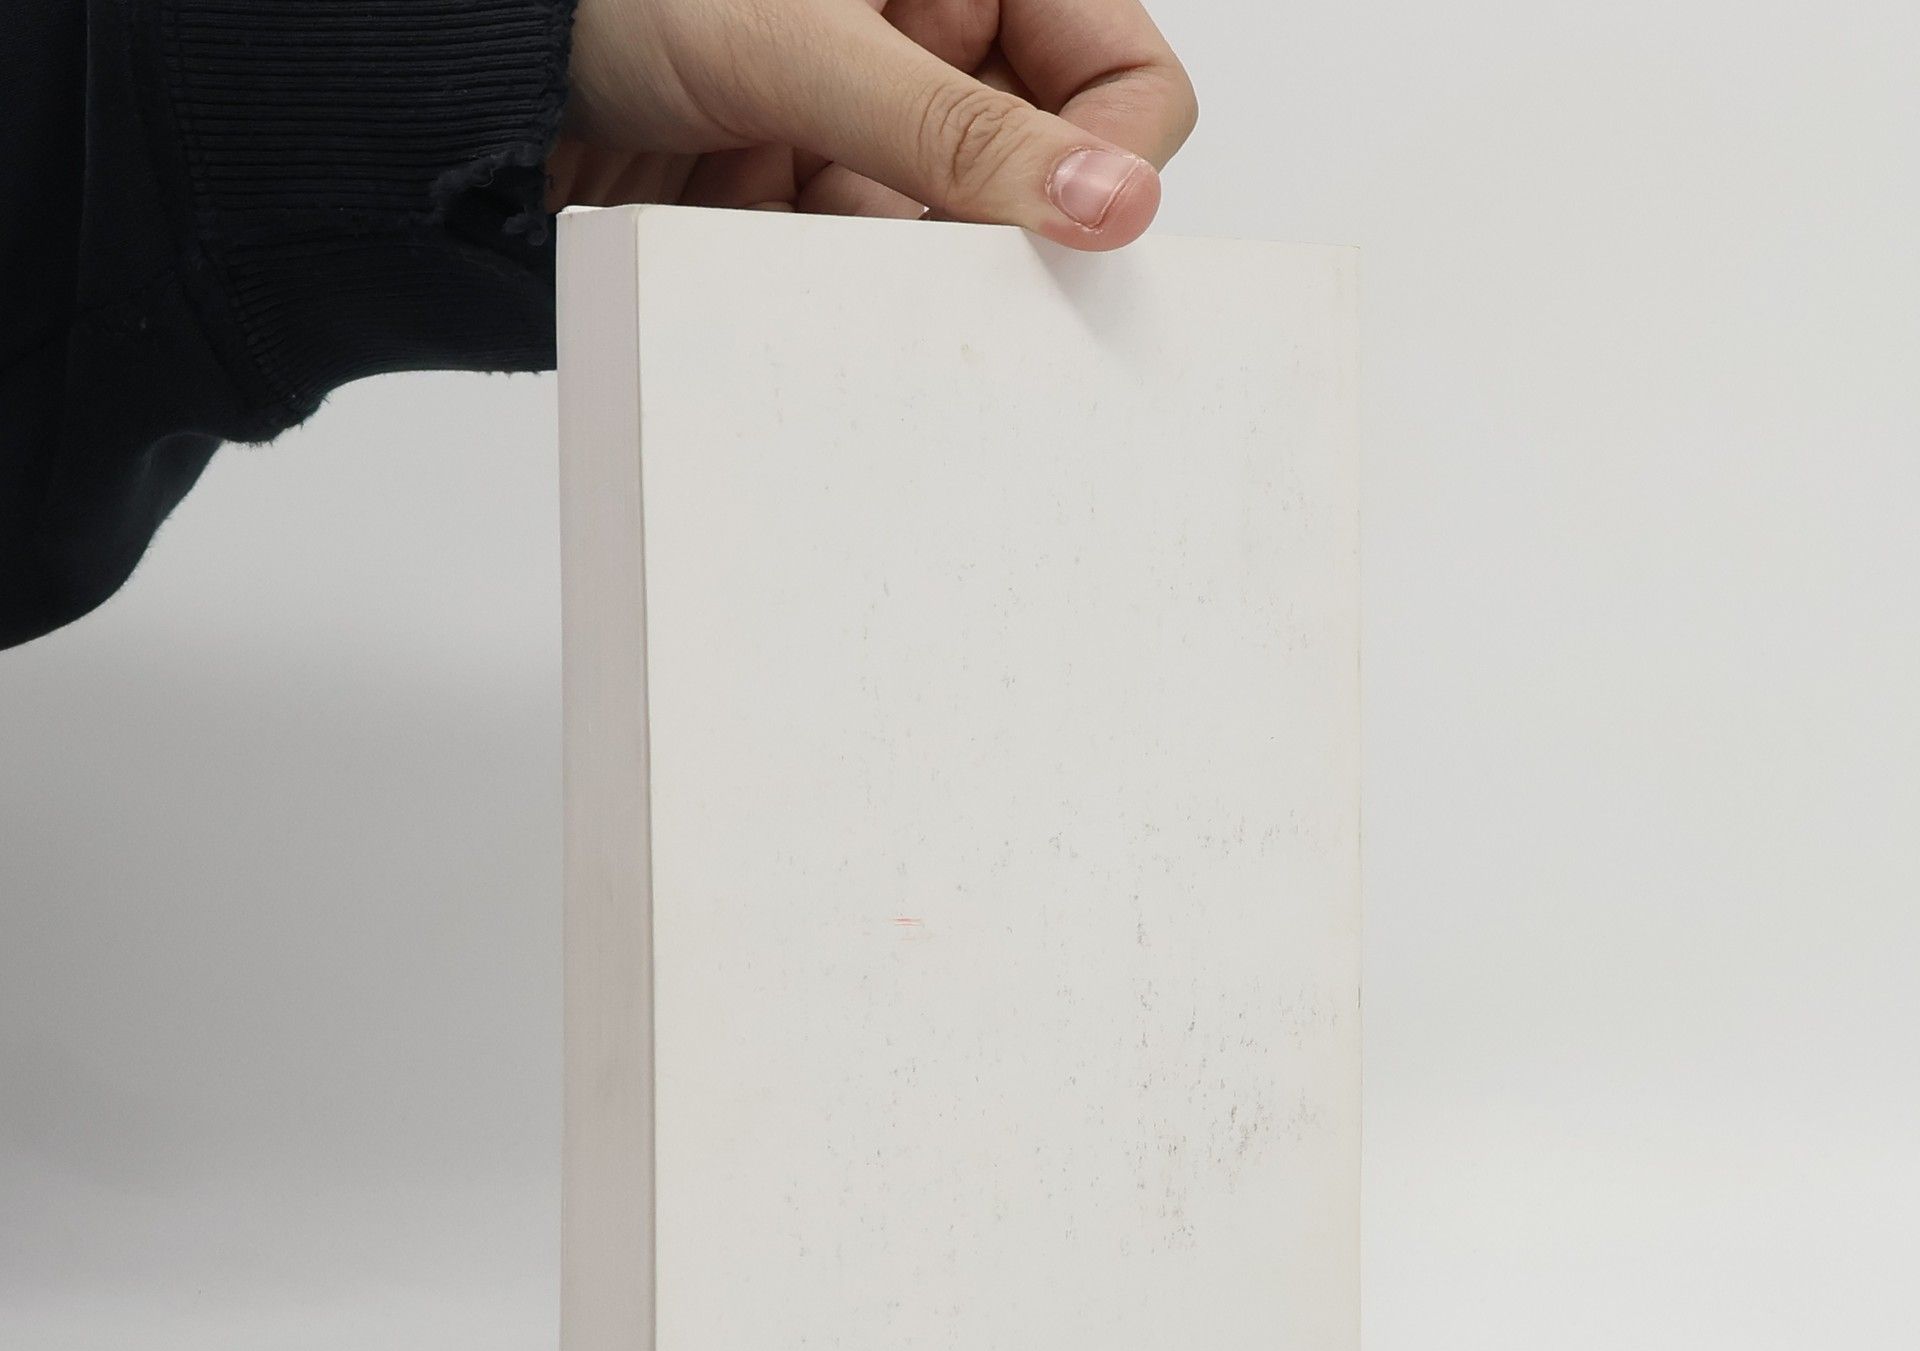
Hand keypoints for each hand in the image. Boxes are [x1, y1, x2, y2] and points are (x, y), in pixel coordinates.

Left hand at [552, 0, 1196, 250]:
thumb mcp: (798, 43)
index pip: (1116, 72)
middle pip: (1033, 174)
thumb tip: (1106, 203)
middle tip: (918, 244)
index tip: (1075, 233)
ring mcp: (861, 127)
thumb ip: (957, 131)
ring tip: (804, 229)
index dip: (1112, 156)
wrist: (452, 76)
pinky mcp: (803, 201)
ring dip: (890, 263)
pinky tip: (767, 249)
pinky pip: (863, 276)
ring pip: (945, 240)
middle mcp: (922, 40)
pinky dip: (827, 288)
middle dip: (985, 229)